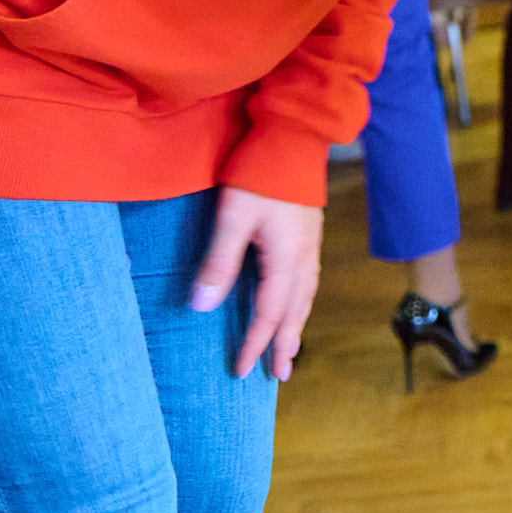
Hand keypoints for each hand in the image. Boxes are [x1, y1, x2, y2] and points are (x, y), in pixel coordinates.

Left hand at [190, 185, 321, 380]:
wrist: (294, 137)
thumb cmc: (260, 175)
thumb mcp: (232, 218)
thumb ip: (218, 263)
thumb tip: (201, 308)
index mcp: (286, 258)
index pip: (269, 314)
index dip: (254, 344)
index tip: (239, 371)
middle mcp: (303, 256)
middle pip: (295, 311)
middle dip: (285, 344)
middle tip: (279, 375)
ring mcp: (310, 243)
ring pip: (305, 296)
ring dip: (296, 324)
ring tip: (290, 347)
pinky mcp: (309, 232)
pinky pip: (308, 280)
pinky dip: (301, 301)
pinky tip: (295, 301)